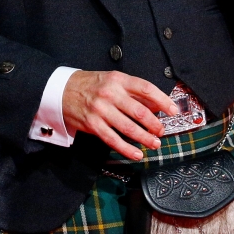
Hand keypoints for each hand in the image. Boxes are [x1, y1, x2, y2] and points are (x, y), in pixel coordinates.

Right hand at [62, 70, 176, 160]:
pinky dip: (126, 149)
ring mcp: (101, 110)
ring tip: (155, 144)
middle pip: (140, 111)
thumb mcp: (111, 80)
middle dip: (155, 125)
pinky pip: (113, 139)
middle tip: (161, 131)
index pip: (146, 88)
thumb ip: (132, 91)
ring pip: (129, 128)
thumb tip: (156, 105)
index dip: (162, 100)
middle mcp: (110, 94)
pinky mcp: (93, 124)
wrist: (60, 90)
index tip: (173, 110)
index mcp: (117, 80)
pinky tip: (136, 154)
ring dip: (145, 138)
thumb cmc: (89, 85)